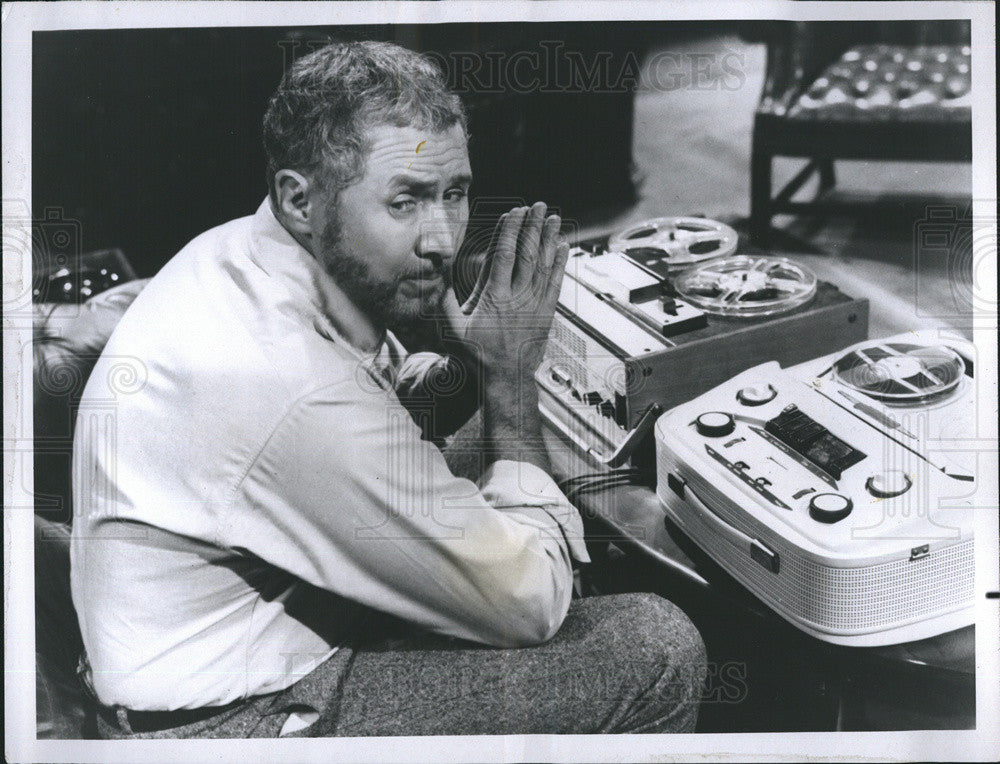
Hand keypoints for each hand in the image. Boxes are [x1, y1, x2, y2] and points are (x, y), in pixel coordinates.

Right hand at [458, 202, 568, 384]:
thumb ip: (444, 301)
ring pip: (544, 265)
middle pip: (528, 254)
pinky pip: (556, 282)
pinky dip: (560, 263)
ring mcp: (535, 304)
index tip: (514, 212)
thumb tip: (437, 276)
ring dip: (549, 239)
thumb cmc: (477, 355)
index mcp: (494, 297)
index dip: (510, 231)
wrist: (506, 379)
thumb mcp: (452, 329)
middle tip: (539, 205)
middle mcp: (518, 298)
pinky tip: (563, 246)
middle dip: (533, 227)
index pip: (504, 255)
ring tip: (554, 217)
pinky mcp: (546, 312)